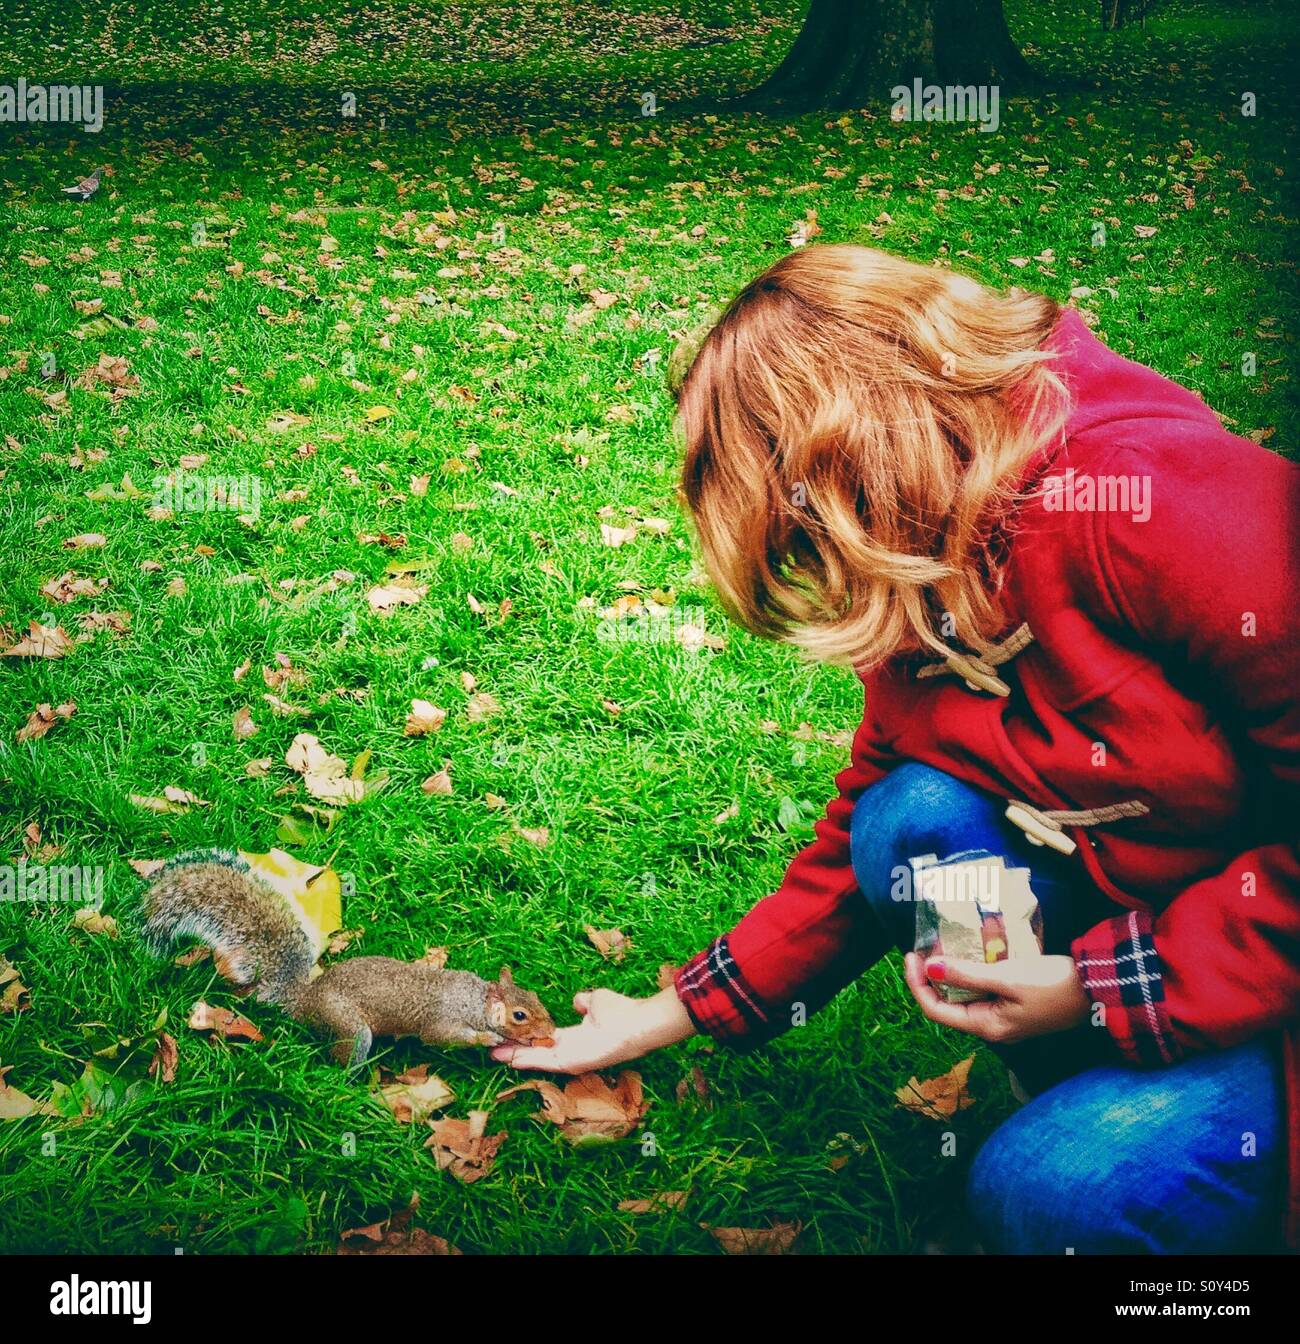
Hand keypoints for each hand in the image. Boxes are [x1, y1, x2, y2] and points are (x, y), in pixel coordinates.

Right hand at [490, 986, 694, 1074]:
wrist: (636, 1023)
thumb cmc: (621, 1011)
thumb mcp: (595, 1000)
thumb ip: (583, 1002)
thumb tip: (577, 1000)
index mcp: (576, 1036)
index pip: (547, 1039)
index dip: (529, 1036)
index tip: (511, 1032)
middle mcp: (571, 1050)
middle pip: (537, 1051)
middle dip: (515, 1049)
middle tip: (493, 1047)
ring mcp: (570, 1058)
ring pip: (536, 1058)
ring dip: (515, 1055)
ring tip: (493, 1052)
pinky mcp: (571, 1063)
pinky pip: (544, 1062)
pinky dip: (526, 1059)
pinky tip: (508, 1057)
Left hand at [903, 952, 1090, 1044]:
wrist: (1098, 989)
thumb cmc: (1053, 985)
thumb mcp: (1007, 977)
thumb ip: (967, 974)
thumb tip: (930, 968)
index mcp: (986, 1026)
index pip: (935, 1010)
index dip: (917, 983)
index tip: (911, 955)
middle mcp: (991, 1024)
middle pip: (947, 1001)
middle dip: (934, 973)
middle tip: (927, 944)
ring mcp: (1003, 1014)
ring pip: (965, 991)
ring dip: (954, 968)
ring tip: (946, 941)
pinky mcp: (1014, 1001)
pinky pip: (984, 985)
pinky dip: (975, 966)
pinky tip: (976, 946)